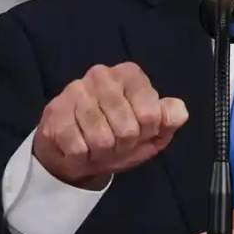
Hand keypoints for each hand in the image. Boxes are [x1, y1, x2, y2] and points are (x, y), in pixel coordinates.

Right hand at [32, 61, 187, 189]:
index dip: (147, 133)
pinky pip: (78, 147)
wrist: (75, 151)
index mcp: (130, 75)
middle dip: (123, 146)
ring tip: (97, 147)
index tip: (139, 132)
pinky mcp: (55, 112)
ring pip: (101, 140)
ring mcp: (75, 91)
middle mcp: (102, 75)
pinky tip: (79, 148)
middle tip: (115, 144)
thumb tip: (179, 112)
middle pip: (127, 129)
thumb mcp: (150, 132)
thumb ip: (168, 120)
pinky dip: (82, 158)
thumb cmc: (117, 137)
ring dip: (102, 154)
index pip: (151, 114)